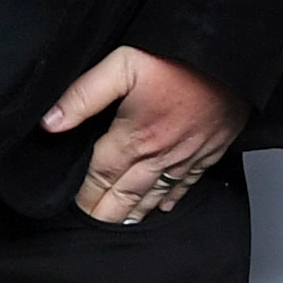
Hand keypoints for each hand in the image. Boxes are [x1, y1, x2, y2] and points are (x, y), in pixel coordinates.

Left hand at [47, 45, 241, 222]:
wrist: (232, 57)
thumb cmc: (179, 57)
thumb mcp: (122, 64)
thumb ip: (83, 95)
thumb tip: (50, 122)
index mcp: (134, 137)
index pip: (101, 176)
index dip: (86, 195)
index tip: (76, 208)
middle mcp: (159, 154)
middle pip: (126, 193)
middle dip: (107, 212)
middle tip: (94, 224)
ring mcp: (186, 156)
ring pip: (155, 194)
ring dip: (136, 211)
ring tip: (122, 222)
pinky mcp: (210, 151)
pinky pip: (187, 183)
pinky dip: (172, 197)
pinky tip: (163, 206)